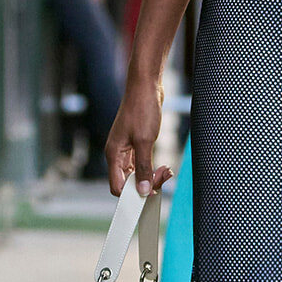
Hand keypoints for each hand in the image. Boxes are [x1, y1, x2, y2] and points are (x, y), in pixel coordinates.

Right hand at [105, 73, 173, 197]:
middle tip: (163, 177)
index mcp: (113, 154)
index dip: (132, 194)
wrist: (146, 87)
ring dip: (152, 176)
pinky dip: (153, 168)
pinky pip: (143, 164)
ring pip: (137, 174)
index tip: (151, 193)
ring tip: (167, 171)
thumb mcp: (144, 141)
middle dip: (146, 184)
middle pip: (128, 182)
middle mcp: (118, 154)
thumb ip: (144, 168)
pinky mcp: (136, 144)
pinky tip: (165, 167)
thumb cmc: (142, 110)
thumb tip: (143, 191)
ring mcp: (127, 150)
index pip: (117, 187)